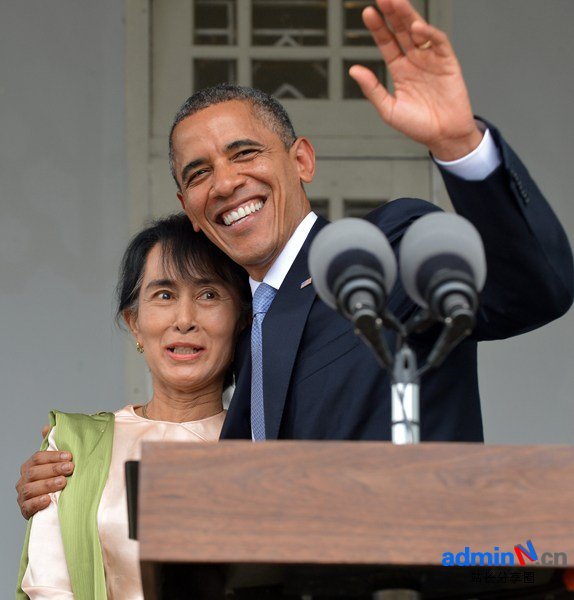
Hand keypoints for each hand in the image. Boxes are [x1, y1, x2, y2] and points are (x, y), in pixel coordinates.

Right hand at [16, 448, 74, 518]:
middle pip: (34, 472)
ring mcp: (23, 496)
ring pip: (30, 489)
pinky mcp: (25, 510)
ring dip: (47, 485)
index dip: (53, 456)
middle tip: (70, 468)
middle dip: (53, 469)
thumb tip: (46, 426)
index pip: (38, 458)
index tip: (69, 456)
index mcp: (30, 466)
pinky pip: (27, 507)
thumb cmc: (56, 478)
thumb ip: (51, 444)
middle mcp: (24, 480)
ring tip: (63, 482)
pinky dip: (37, 503)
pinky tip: (48, 499)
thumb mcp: (56, 461)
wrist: (54, 503)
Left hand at [349, 0, 482, 160]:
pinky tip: (417, 27)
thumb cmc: (418, 126)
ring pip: (419, 31)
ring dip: (408, 16)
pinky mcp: (448, 63)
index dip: (378, 28)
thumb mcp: (389, 110)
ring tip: (396, 2)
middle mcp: (415, 61)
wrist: (444, 137)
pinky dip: (428, 33)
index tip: (367, 13)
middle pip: (402, 31)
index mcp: (400, 70)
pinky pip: (438, 42)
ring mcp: (431, 60)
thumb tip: (354, 70)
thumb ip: (372, 89)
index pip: (387, 43)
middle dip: (392, 14)